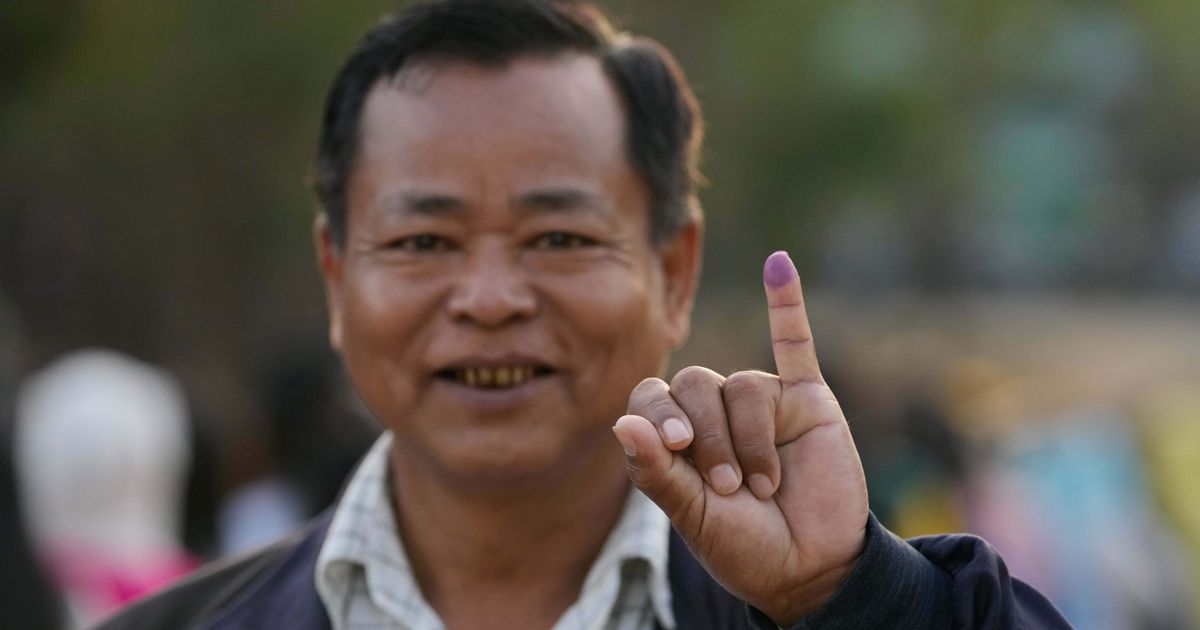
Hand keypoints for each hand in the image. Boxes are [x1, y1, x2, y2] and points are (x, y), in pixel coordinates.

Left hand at [612, 251, 867, 625]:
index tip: (675, 447)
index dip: (659, 416)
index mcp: (675, 436)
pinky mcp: (806, 399)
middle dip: (710, 439)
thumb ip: (657, 473)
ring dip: (751, 440)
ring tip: (767, 487)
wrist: (812, 567)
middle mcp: (713, 411)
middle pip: (696, 385)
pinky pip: (795, 343)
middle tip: (732, 487)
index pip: (651, 398)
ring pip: (742, 385)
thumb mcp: (693, 518)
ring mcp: (760, 401)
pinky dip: (787, 302)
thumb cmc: (745, 546)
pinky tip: (779, 264)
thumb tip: (622, 421)